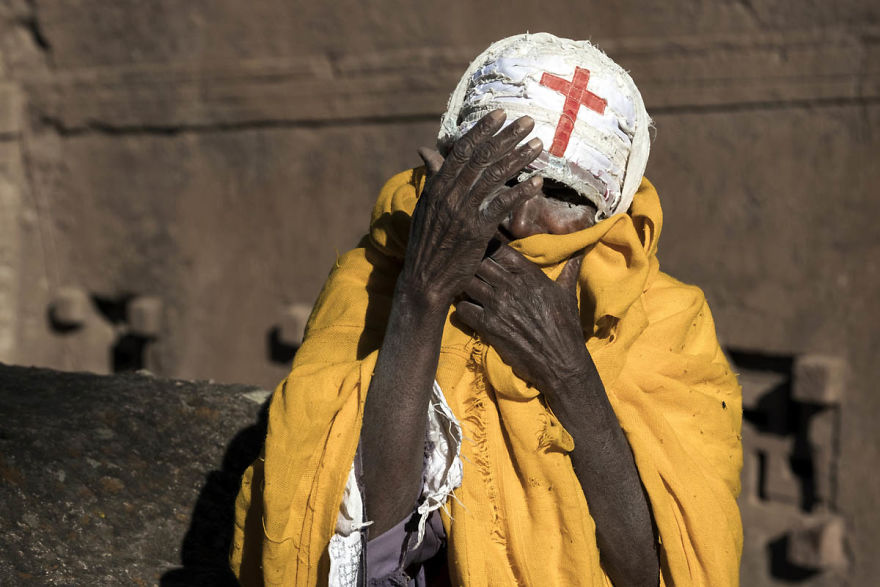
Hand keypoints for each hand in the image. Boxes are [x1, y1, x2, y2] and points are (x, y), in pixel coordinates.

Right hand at [400, 110, 543, 311]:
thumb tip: (425, 151)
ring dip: (518, 158)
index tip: (500, 115)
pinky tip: (537, 182)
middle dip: (506, 137)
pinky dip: (520, 192)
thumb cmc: (427, 243)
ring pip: (494, 176)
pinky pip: (501, 206)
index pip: (461, 150)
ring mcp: (462, 212)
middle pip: (481, 158)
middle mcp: (449, 195)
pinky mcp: (476, 231)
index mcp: (437, 186)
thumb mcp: (425, 206)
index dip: (482, 130)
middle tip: (527, 122)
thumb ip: (432, 177)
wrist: (424, 279)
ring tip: (538, 145)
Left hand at [455, 245, 591, 395]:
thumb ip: (570, 268)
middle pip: (477, 263)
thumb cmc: (566, 327)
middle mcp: (510, 286)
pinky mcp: (488, 326)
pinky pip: (462, 309)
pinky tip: (469, 312)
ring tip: (467, 291)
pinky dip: (462, 310)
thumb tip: (580, 250)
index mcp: (529, 275)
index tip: (485, 254)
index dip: (488, 249)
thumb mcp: (568, 294)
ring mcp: (497, 306)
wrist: (561, 362)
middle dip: (472, 266)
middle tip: (470, 273)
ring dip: (464, 286)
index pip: (498, 249)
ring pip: (466, 283)